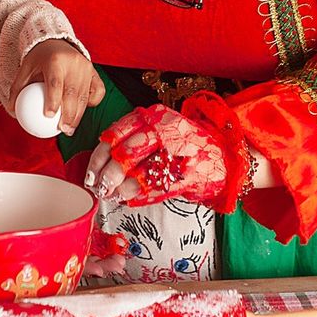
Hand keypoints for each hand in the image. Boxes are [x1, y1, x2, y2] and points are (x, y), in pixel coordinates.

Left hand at [10, 43, 104, 136]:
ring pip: (85, 95)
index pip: (55, 83)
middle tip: (62, 129)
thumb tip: (12, 111)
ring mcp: (86, 66)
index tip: (48, 116)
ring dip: (78, 115)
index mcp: (55, 60)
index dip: (53, 100)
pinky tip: (81, 112)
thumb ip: (17, 89)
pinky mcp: (94, 71)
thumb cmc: (39, 58)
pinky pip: (97, 90)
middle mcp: (74, 62)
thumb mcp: (25, 69)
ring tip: (70, 129)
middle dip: (69, 115)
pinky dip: (92, 102)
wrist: (56, 41)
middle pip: (73, 93)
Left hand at [86, 104, 233, 207]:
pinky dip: (140, 197)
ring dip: (122, 189)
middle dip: (108, 175)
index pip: (117, 133)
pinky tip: (129, 200)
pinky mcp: (191, 175)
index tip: (91, 172)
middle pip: (127, 153)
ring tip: (113, 196)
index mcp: (154, 116)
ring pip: (142, 173)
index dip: (99, 156)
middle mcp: (167, 130)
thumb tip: (100, 165)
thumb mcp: (159, 130)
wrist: (225, 154)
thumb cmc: (185, 144)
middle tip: (100, 187)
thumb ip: (132, 139)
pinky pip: (159, 189)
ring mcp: (181, 152)